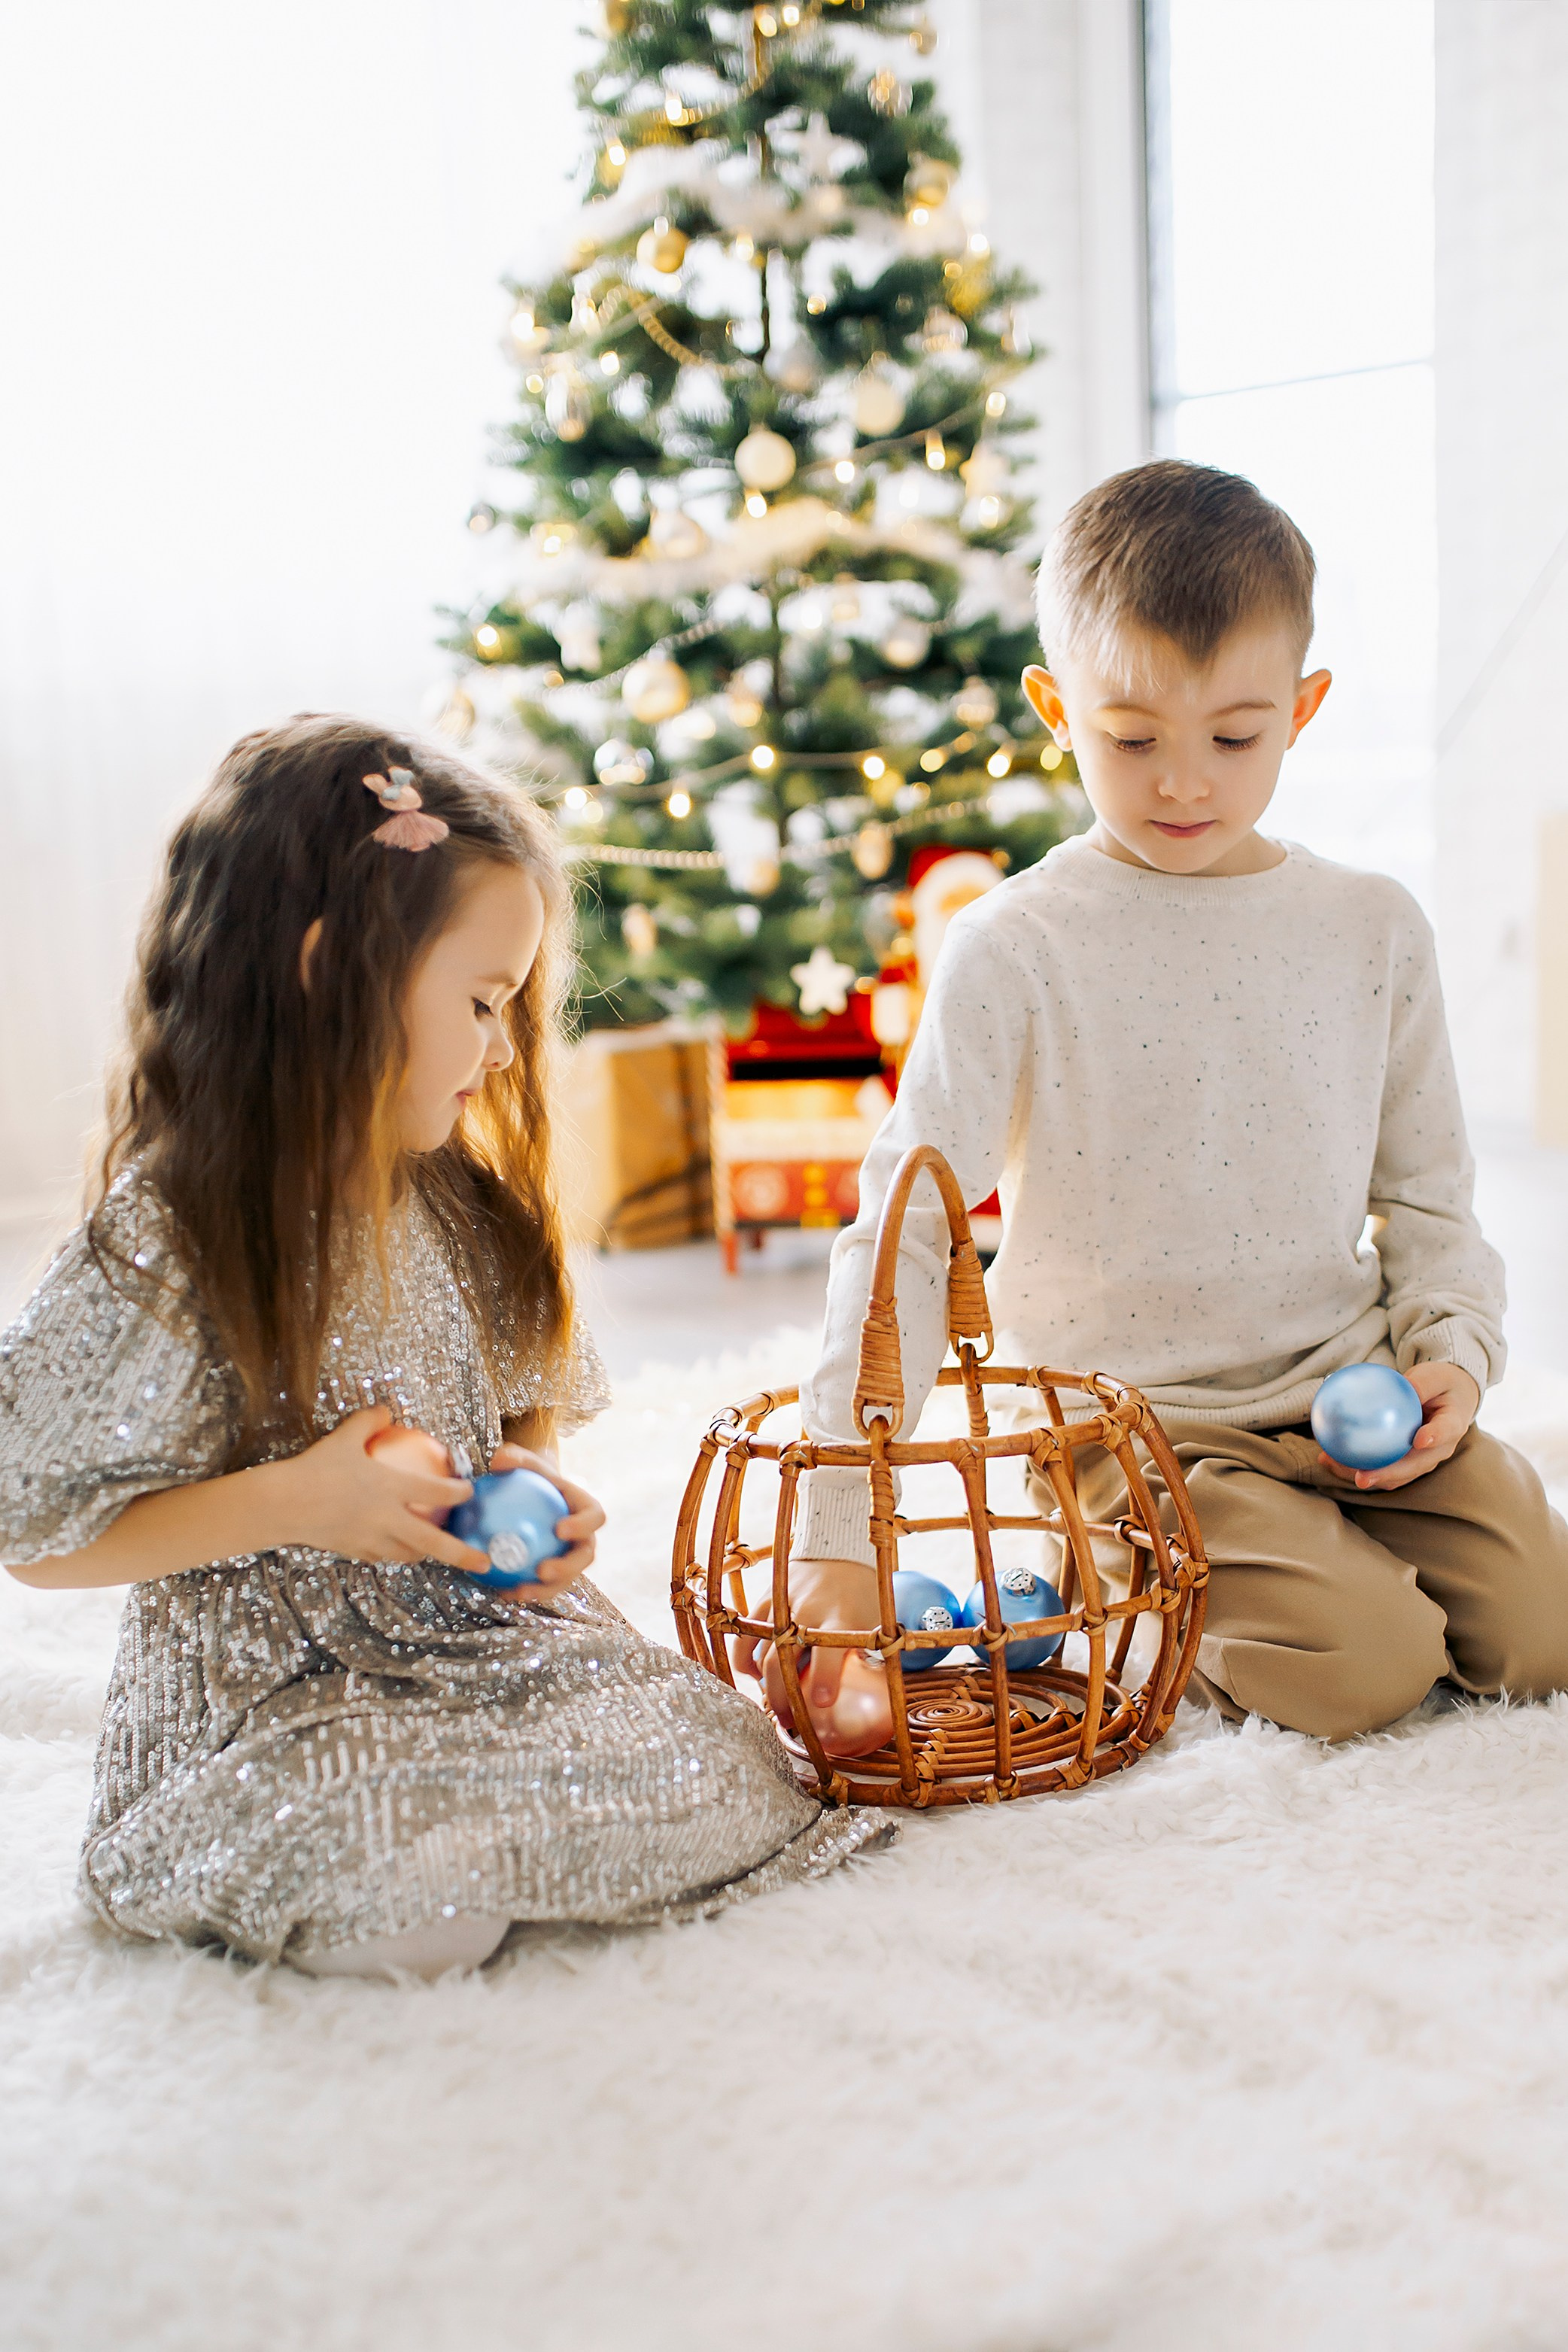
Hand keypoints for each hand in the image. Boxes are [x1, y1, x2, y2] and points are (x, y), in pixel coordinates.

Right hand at [268, 1405, 487, 1571]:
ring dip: (426, 1554)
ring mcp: (372, 1539)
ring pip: (409, 1555)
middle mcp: (387, 1519)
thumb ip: (369, 1422)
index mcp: (391, 1488)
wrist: (281, 1504)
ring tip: (435, 1552)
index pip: (438, 1493)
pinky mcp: (355, 1551)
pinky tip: (393, 1547)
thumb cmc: (314, 1467)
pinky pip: (382, 1557)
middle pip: (434, 1543)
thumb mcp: (344, 1437)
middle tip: (484, 1561)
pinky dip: (393, 1553)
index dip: (459, 1493)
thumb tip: (384, 1410)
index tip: (470, 1492)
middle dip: (463, 1554)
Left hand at [487, 1442, 603, 1593]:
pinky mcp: (555, 1573)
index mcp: (586, 1509)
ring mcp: (571, 1557)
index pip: (594, 1517)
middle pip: (585, 1556)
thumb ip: (514, 1459)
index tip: (559, 1529)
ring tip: (520, 1592)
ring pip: (567, 1579)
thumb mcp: (524, 1463)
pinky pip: (544, 1586)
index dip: (582, 1525)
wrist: (532, 1495)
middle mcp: (584, 1537)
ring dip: (546, 1590)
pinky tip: (503, 1593)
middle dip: (567, 1568)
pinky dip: (526, 1591)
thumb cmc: (532, 1476)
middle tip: (542, 1570)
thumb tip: (498, 1460)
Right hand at [735, 1557, 892, 1757]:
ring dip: (763, 1685)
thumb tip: (882, 1693)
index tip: (822, 1703)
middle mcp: (808, 1611)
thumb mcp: (874, 1620)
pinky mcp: (765, 1599)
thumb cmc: (861, 1591)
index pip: (829, 1652)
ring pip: (761, 1652)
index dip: (825, 1679)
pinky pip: (747, 1633)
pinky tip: (753, 1674)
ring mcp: (782, 1605)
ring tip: (771, 1704)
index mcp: (839, 1618)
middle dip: (783, 1697)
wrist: (837, 1548)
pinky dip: (745, 1658)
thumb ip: (871, 1654)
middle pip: (784, 1661)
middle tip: (788, 1721)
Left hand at [1318, 1361, 1480, 1491]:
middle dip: (1387, 1475)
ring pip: (1394, 1475)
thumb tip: (1402, 1385)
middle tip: (1362, 1477)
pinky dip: (1354, 1465)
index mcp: (1452, 1425)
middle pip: (1413, 1466)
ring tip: (1334, 1465)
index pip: (1445, 1432)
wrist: (1450, 1400)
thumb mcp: (1435, 1375)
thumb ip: (1421, 1382)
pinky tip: (1328, 1457)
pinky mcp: (1404, 1463)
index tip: (1418, 1440)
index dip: (1433, 1438)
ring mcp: (1421, 1460)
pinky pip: (1380, 1468)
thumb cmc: (1441, 1384)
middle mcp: (1438, 1449)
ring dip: (1364, 1474)